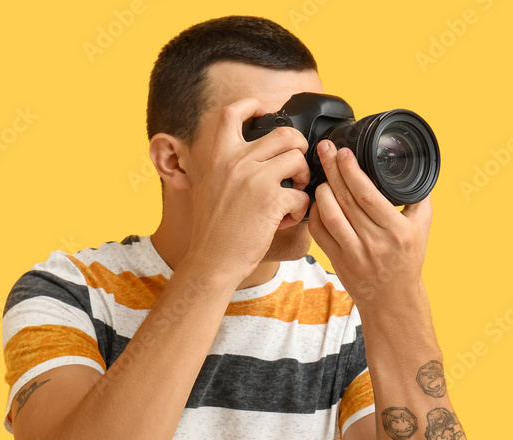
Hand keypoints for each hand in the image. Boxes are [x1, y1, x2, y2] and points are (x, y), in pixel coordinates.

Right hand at [182, 97, 311, 283]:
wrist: (211, 260)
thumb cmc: (213, 230)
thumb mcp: (208, 187)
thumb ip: (224, 167)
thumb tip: (242, 154)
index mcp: (219, 156)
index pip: (232, 113)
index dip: (252, 105)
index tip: (264, 111)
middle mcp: (236, 161)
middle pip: (284, 134)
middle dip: (299, 147)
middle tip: (297, 166)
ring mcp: (254, 179)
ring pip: (298, 159)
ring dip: (304, 177)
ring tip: (295, 194)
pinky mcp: (271, 200)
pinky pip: (301, 194)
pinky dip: (300, 208)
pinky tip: (287, 220)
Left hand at [306, 139, 433, 304]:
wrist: (392, 300)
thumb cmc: (407, 262)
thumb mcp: (423, 230)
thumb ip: (420, 200)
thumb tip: (417, 169)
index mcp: (396, 230)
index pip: (368, 194)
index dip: (351, 171)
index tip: (344, 152)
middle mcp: (374, 241)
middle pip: (345, 199)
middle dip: (333, 170)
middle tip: (325, 150)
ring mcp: (353, 252)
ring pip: (329, 215)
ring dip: (322, 191)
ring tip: (322, 174)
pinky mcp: (337, 260)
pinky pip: (319, 232)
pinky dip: (315, 213)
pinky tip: (318, 200)